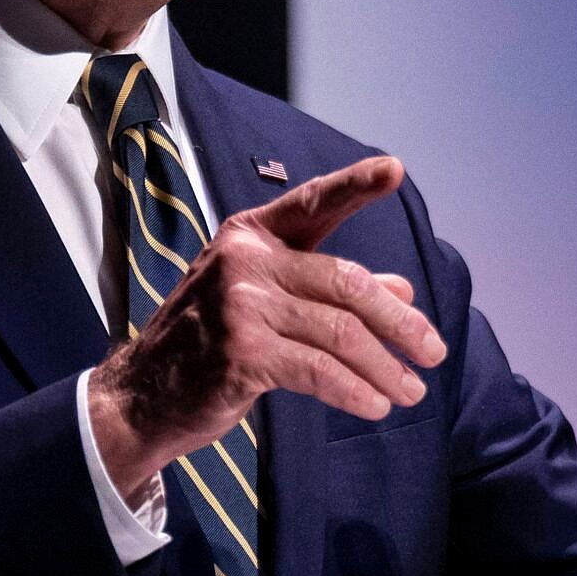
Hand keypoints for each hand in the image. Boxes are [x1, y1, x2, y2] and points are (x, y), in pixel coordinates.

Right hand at [85, 154, 446, 499]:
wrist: (141, 396)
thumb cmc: (211, 342)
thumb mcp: (266, 302)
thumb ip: (330, 291)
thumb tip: (403, 291)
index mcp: (251, 236)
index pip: (313, 203)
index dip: (356, 186)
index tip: (396, 170)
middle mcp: (245, 260)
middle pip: (347, 282)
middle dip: (400, 322)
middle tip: (434, 351)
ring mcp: (241, 305)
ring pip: (341, 332)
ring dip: (386, 366)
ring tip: (413, 390)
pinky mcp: (241, 353)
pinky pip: (319, 370)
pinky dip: (356, 390)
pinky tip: (376, 405)